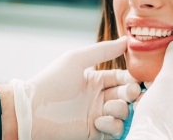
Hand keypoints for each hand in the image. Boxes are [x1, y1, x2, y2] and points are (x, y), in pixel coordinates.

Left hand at [11, 36, 140, 139]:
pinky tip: (98, 121)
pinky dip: (112, 125)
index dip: (132, 78)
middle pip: (126, 95)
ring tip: (108, 107)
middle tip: (130, 92)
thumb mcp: (77, 59)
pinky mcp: (94, 131)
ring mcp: (97, 114)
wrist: (33, 110)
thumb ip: (103, 50)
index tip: (139, 78)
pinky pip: (115, 129)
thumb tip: (127, 40)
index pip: (122, 77)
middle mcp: (98, 97)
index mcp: (96, 79)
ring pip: (123, 112)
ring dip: (120, 109)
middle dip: (131, 93)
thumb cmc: (52, 81)